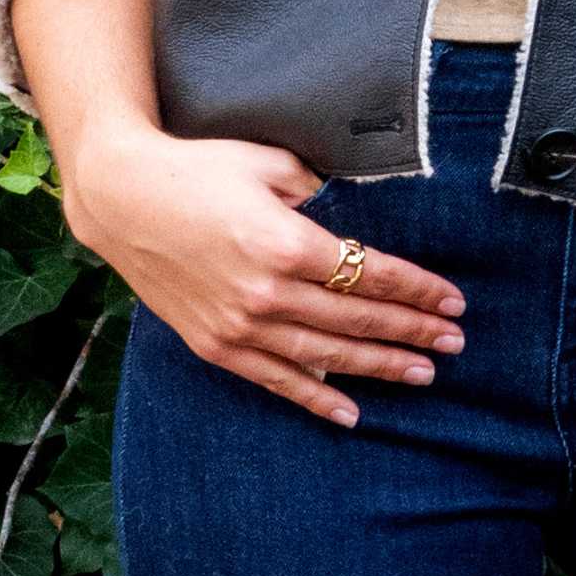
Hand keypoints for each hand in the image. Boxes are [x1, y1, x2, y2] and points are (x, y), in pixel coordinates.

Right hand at [63, 125, 463, 428]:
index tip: (453, 300)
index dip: (418, 289)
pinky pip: (276, 379)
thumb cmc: (196, 170)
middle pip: (357, 317)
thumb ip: (319, 191)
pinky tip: (352, 412)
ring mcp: (239, 325)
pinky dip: (316, 398)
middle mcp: (266, 292)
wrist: (120, 198)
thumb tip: (360, 214)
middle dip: (412, 330)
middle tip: (455, 341)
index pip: (371, 272)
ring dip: (379, 366)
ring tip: (423, 373)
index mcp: (284, 243)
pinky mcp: (215, 344)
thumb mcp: (267, 163)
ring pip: (326, 354)